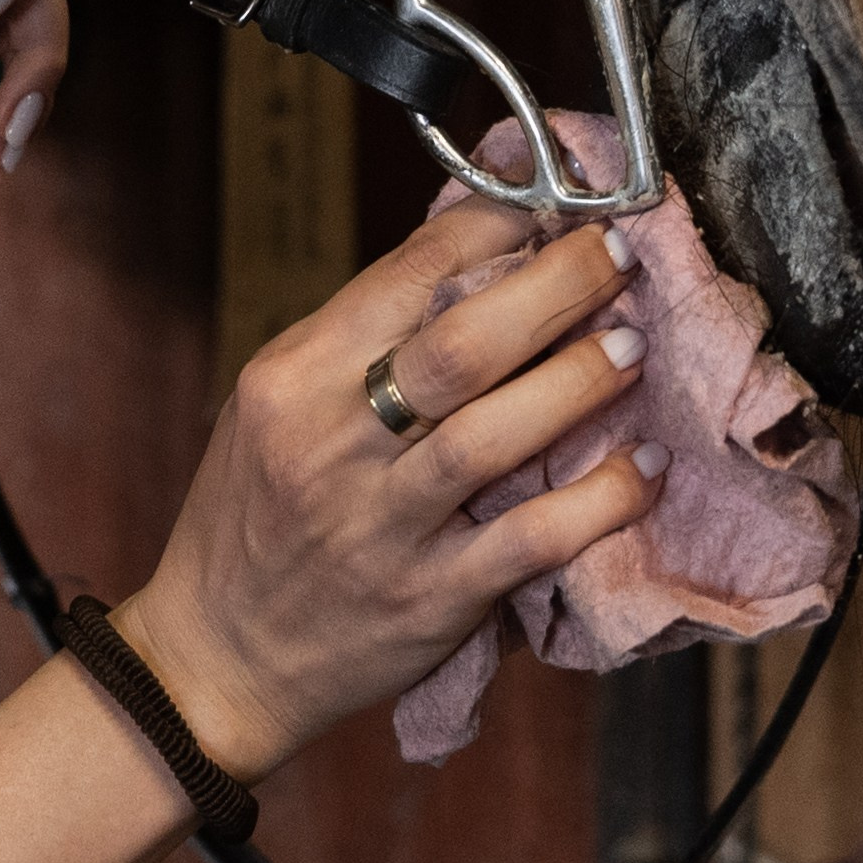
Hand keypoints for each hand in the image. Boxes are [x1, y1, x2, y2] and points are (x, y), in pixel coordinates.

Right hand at [111, 204, 656, 780]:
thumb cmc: (255, 516)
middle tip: (616, 254)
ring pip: (497, 435)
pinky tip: (646, 468)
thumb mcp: (275, 406)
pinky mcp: (430, 599)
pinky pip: (532, 540)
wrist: (217, 658)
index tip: (552, 205)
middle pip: (461, 345)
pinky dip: (600, 498)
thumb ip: (361, 341)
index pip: (406, 275)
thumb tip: (477, 259)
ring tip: (634, 344)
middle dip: (556, 286)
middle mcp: (332, 446)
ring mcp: (382, 527)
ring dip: (580, 380)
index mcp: (293, 379)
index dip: (494, 229)